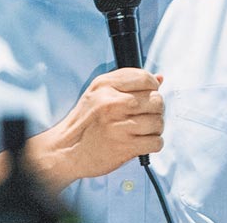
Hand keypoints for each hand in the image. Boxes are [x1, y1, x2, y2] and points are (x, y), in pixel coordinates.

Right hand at [27, 69, 163, 187]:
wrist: (67, 149)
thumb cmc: (85, 120)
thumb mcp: (99, 91)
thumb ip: (128, 82)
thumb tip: (159, 78)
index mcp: (106, 85)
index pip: (144, 78)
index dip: (153, 85)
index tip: (151, 92)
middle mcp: (112, 103)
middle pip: (155, 100)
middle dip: (157, 107)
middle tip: (149, 113)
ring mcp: (119, 126)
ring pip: (158, 122)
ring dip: (156, 126)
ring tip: (146, 128)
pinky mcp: (124, 147)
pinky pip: (155, 142)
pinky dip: (155, 143)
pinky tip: (145, 141)